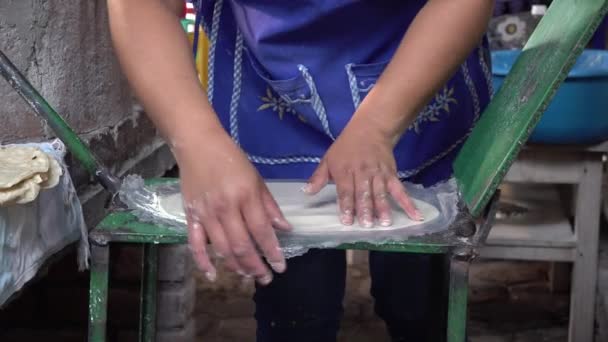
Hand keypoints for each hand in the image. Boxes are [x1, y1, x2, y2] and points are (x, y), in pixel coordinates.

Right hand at [176, 131, 290, 284]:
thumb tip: (284, 228)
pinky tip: (212, 275)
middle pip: (242, 245)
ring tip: (247, 277)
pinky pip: (195, 244)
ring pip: (221, 249)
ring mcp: (206, 213)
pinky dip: (203, 261)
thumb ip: (269, 205)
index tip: (280, 266)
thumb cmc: (231, 159)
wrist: (198, 144)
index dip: (272, 252)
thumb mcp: (256, 178)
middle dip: (255, 266)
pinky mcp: (191, 215)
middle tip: (266, 278)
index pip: (261, 231)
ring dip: (236, 267)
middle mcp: (226, 208)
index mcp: (246, 196)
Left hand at [303, 116, 422, 226]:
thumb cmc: (345, 147)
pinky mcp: (391, 174)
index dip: (346, 206)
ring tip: (385, 223)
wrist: (370, 128)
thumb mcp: (328, 159)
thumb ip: (317, 178)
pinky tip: (415, 215)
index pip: (345, 191)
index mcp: (344, 171)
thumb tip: (306, 193)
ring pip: (381, 193)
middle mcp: (362, 173)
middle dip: (365, 210)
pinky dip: (408, 203)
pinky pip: (400, 190)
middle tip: (367, 225)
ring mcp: (378, 174)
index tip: (347, 221)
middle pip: (364, 193)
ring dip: (383, 208)